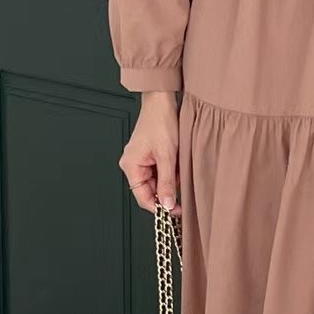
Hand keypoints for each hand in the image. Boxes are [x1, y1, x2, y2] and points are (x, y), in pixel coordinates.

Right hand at [119, 91, 180, 214]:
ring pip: (157, 180)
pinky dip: (171, 170)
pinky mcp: (150, 155)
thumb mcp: (168, 157)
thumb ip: (168, 183)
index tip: (174, 212)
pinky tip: (177, 161)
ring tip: (178, 166)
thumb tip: (168, 204)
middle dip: (167, 189)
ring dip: (171, 178)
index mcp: (131, 166)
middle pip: (150, 190)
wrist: (162, 101)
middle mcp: (133, 164)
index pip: (142, 197)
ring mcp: (141, 159)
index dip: (159, 207)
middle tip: (182, 188)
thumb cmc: (160, 122)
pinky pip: (160, 170)